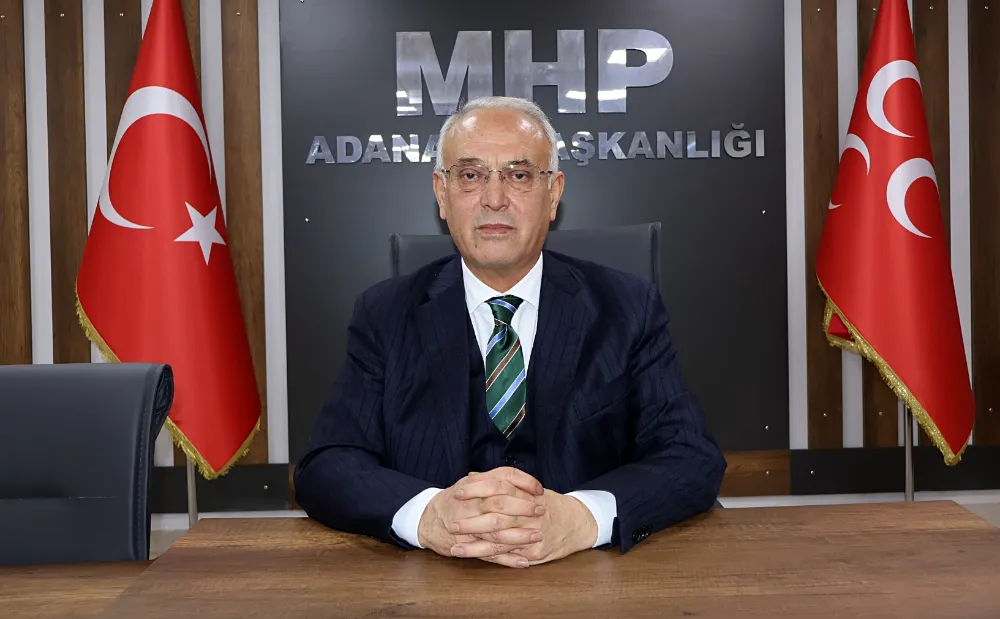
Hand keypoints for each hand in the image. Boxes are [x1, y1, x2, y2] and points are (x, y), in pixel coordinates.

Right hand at [417, 467, 545, 565]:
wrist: (427, 519)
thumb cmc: (454, 501)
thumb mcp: (471, 484)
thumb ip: (492, 480)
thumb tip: (518, 479)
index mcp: (475, 485)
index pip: (503, 477)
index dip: (524, 482)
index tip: (539, 489)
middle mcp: (471, 503)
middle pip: (501, 503)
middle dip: (523, 507)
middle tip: (541, 510)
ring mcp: (468, 526)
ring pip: (496, 531)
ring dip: (519, 535)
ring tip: (536, 536)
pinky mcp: (466, 546)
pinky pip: (488, 553)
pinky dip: (506, 559)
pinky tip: (523, 561)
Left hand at [450, 488, 598, 566]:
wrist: (579, 521)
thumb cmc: (548, 503)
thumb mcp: (527, 487)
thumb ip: (500, 482)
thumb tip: (471, 475)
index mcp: (526, 493)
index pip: (498, 487)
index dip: (477, 490)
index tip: (458, 493)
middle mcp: (529, 513)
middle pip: (496, 516)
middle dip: (471, 523)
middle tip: (450, 525)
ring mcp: (532, 533)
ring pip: (500, 541)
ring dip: (475, 546)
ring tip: (454, 548)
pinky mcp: (535, 552)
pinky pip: (510, 556)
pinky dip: (491, 558)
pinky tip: (475, 558)